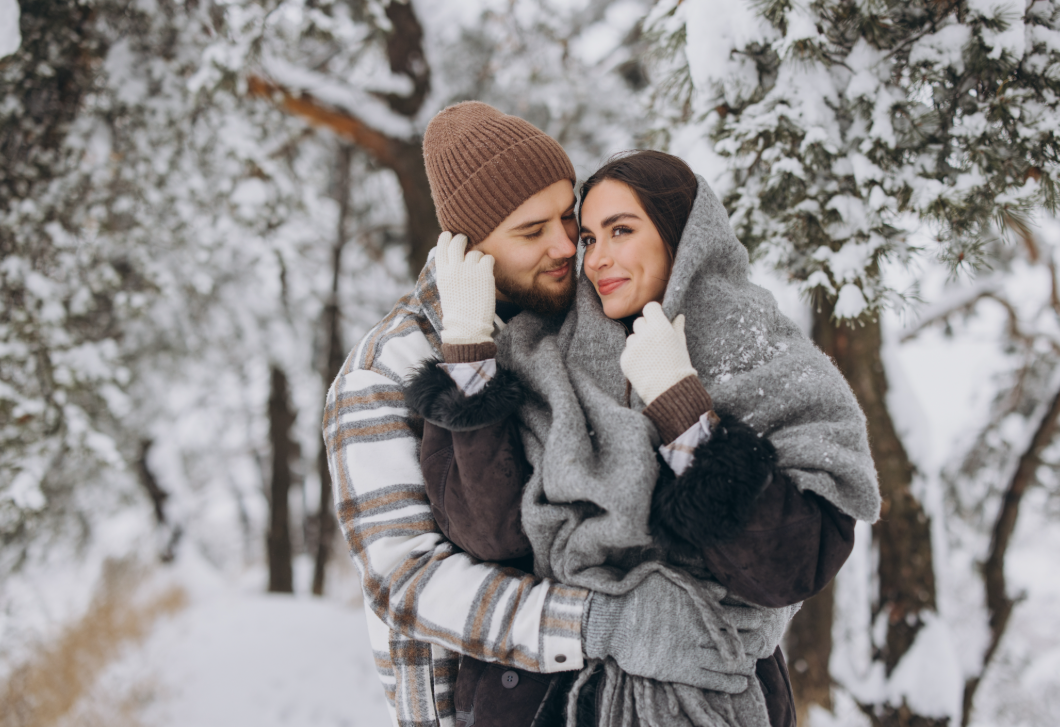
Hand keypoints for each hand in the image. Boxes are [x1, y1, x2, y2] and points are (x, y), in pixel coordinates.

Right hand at [434, 231, 495, 345]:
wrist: (468, 326)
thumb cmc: (457, 312)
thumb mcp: (446, 290)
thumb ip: (449, 273)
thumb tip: (454, 260)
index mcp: (443, 273)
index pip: (442, 247)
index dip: (445, 238)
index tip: (448, 234)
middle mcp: (455, 268)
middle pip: (457, 242)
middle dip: (461, 239)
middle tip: (465, 239)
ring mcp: (470, 269)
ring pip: (475, 252)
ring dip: (478, 258)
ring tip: (478, 270)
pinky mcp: (484, 273)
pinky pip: (488, 258)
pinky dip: (489, 263)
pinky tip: (487, 271)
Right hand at [583, 572, 753, 691]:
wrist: (611, 619)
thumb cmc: (637, 594)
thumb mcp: (666, 579)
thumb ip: (696, 585)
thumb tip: (722, 589)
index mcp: (696, 606)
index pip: (734, 612)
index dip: (752, 616)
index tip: (763, 617)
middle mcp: (697, 630)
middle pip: (737, 637)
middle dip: (754, 639)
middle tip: (763, 640)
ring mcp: (690, 652)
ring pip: (729, 661)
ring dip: (746, 662)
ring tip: (753, 661)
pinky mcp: (680, 670)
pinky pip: (714, 680)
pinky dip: (732, 682)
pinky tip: (742, 681)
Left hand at [620, 301, 696, 404]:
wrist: (669, 392)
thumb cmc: (680, 368)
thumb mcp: (681, 346)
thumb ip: (677, 328)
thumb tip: (678, 316)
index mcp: (661, 327)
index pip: (650, 308)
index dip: (654, 314)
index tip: (657, 320)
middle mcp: (645, 334)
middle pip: (639, 321)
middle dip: (646, 328)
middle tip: (655, 342)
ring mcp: (633, 347)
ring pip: (632, 337)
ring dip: (638, 343)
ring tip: (650, 357)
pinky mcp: (625, 359)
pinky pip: (627, 351)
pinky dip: (634, 356)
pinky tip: (644, 366)